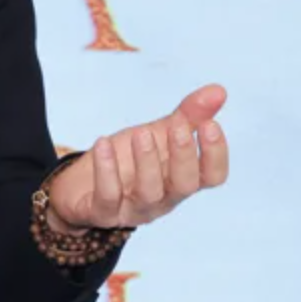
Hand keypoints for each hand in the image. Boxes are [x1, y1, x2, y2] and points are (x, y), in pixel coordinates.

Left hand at [46, 84, 229, 233]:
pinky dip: (106, 170)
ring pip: (149, 192)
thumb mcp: (158, 133)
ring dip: (146, 161)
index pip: (213, 176)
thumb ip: (188, 115)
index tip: (210, 125)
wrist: (81, 185)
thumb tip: (219, 90)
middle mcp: (163, 198)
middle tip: (179, 127)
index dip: (216, 154)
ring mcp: (134, 208)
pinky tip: (102, 143)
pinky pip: (108, 195)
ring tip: (141, 133)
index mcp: (181, 179)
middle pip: (185, 185)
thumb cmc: (128, 159)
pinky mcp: (103, 211)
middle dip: (184, 156)